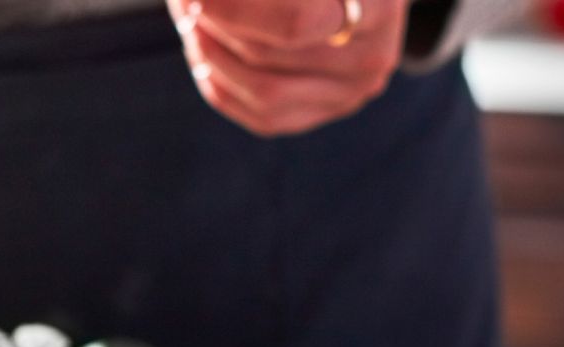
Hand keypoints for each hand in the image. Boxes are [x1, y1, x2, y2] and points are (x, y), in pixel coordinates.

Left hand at [171, 0, 407, 136]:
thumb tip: (197, 2)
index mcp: (377, 2)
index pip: (294, 22)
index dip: (234, 10)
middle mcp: (374, 54)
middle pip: (269, 52)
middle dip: (215, 26)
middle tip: (186, 3)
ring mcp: (353, 92)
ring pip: (263, 91)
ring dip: (211, 57)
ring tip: (190, 23)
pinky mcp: (326, 112)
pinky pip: (265, 117)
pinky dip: (222, 87)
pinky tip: (203, 56)